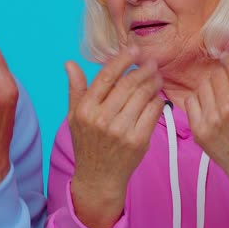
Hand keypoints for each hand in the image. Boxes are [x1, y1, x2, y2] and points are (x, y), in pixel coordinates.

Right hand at [65, 50, 165, 227]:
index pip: (106, 76)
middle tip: (152, 64)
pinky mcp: (138, 140)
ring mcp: (121, 130)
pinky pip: (153, 111)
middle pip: (129, 83)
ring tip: (157, 78)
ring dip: (154, 82)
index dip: (123, 59)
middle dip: (144, 69)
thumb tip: (70, 63)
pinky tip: (157, 98)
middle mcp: (102, 119)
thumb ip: (75, 89)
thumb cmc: (87, 144)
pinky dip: (158, 101)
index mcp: (85, 110)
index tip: (134, 50)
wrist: (99, 178)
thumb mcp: (74, 116)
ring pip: (144, 95)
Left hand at [185, 49, 228, 205]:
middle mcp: (228, 107)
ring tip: (221, 99)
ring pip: (202, 86)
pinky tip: (211, 109)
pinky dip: (198, 101)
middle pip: (215, 73)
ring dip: (210, 88)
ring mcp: (211, 119)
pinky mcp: (198, 130)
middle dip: (222, 76)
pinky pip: (190, 101)